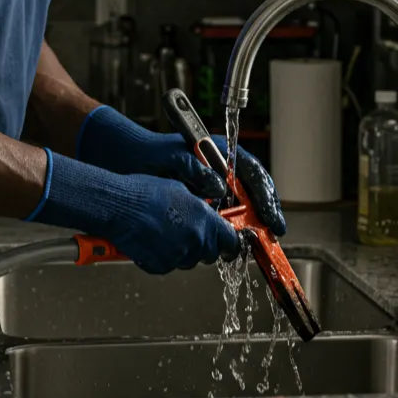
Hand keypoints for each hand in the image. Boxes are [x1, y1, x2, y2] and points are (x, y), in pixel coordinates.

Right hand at [30, 151, 240, 273]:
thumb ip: (199, 208)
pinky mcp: (160, 266)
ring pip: (189, 260)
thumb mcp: (181, 191)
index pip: (231, 242)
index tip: (229, 244)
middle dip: (203, 246)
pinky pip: (168, 265)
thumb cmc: (145, 192)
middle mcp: (195, 241)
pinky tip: (152, 241)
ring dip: (183, 251)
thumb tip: (206, 214)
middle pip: (210, 254)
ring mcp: (178, 256)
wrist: (119, 206)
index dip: (230, 244)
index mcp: (205, 220)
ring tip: (165, 233)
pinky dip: (163, 257)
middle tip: (188, 233)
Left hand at [77, 106, 286, 235]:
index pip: (253, 174)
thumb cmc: (150, 154)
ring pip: (240, 209)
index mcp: (220, 154)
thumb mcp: (173, 157)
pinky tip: (229, 244)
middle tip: (272, 235)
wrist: (125, 161)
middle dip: (264, 214)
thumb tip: (219, 187)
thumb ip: (196, 169)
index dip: (266, 196)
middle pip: (253, 193)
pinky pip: (221, 218)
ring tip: (255, 244)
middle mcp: (221, 171)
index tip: (271, 217)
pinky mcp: (200, 203)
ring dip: (249, 226)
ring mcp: (212, 188)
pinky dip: (228, 231)